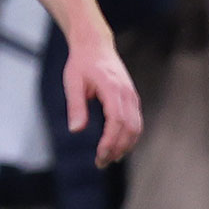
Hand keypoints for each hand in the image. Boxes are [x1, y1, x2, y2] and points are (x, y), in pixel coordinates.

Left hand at [62, 33, 141, 166]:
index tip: (100, 156)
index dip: (111, 141)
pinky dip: (129, 137)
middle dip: (118, 148)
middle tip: (101, 163)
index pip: (117, 121)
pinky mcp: (132, 99)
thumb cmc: (81, 63)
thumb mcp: (72, 82)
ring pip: (136, 127)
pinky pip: (135, 122)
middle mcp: (127, 94)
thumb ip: (76, 106)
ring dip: (125, 145)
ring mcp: (132, 96)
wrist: (95, 45)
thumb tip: (76, 130)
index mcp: (113, 88)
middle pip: (130, 128)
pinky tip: (117, 146)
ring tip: (108, 158)